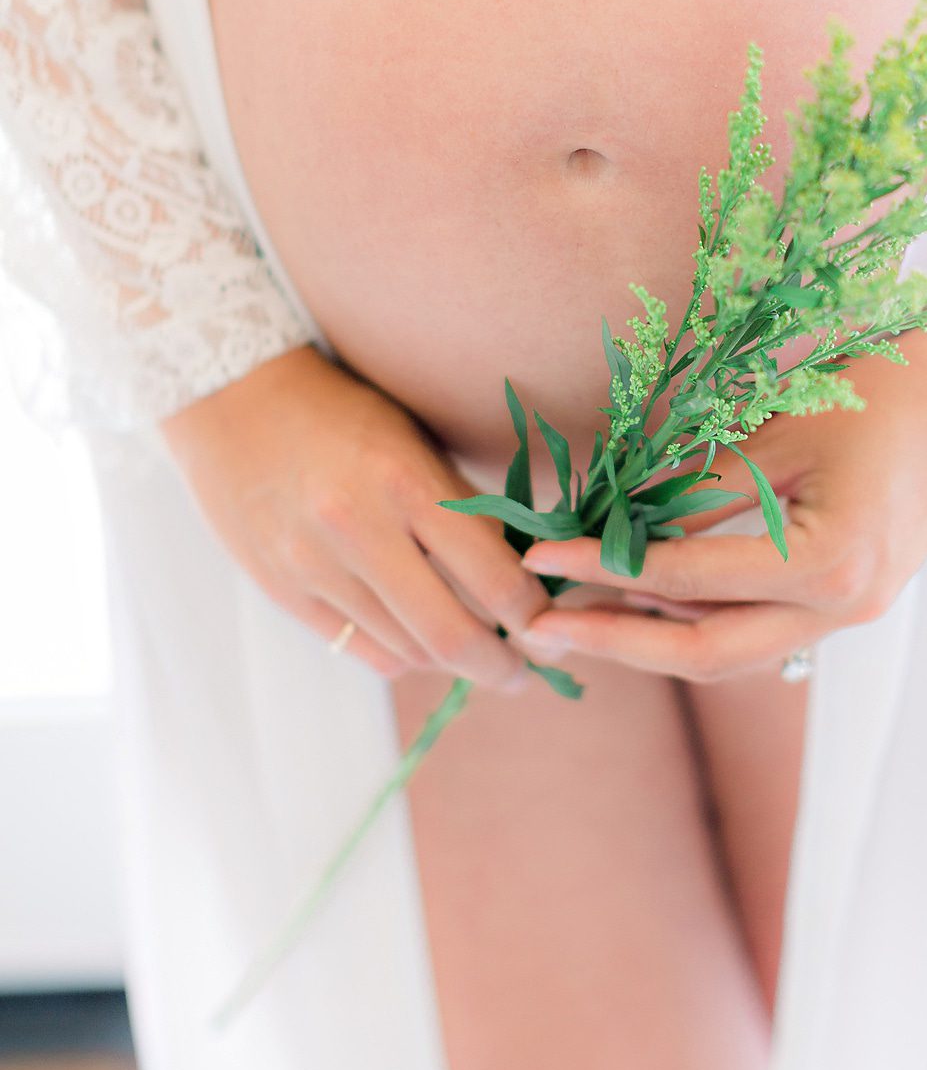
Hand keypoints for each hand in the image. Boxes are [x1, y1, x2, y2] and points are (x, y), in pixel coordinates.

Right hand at [157, 344, 549, 685]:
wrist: (232, 397)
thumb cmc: (342, 411)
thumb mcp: (415, 443)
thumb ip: (464, 509)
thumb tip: (522, 576)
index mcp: (406, 481)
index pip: (493, 577)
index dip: (534, 616)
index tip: (551, 626)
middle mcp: (358, 529)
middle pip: (451, 635)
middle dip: (502, 666)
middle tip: (525, 672)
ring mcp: (314, 566)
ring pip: (407, 652)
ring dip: (451, 661)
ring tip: (473, 650)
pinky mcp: (282, 590)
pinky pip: (360, 649)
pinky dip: (402, 655)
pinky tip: (419, 642)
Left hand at [515, 328, 926, 683]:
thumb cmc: (878, 394)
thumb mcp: (776, 431)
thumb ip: (695, 485)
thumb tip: (609, 517)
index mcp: (827, 565)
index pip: (687, 580)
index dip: (605, 568)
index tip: (544, 556)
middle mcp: (841, 609)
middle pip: (705, 654)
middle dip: (617, 641)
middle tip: (543, 627)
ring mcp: (849, 616)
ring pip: (731, 652)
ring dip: (653, 639)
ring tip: (581, 617)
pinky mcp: (846, 604)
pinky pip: (759, 630)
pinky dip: (698, 620)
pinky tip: (646, 602)